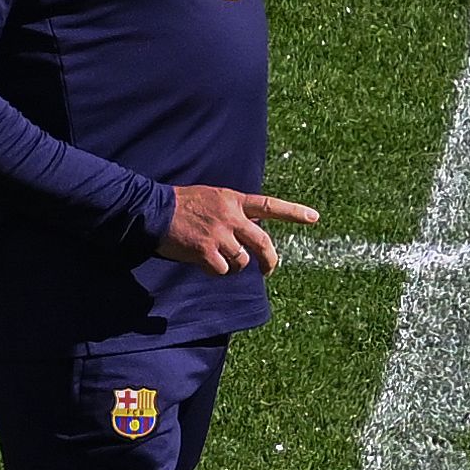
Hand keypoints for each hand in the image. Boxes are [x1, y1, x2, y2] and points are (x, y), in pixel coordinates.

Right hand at [157, 185, 319, 274]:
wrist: (155, 210)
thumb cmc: (183, 204)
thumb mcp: (214, 198)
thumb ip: (234, 211)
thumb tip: (251, 231)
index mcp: (235, 201)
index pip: (270, 206)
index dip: (294, 212)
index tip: (314, 218)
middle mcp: (231, 217)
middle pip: (263, 243)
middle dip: (270, 261)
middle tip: (268, 270)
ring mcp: (219, 235)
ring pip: (241, 261)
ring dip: (233, 265)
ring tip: (217, 258)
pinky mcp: (206, 251)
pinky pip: (222, 270)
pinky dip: (215, 271)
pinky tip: (203, 262)